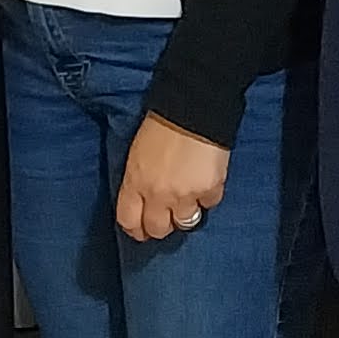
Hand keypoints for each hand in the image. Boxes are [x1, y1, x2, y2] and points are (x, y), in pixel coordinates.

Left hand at [114, 112, 229, 243]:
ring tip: (187, 199)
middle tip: (166, 217)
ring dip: (185, 214)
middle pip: (158, 230)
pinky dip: (207, 197)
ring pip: (185, 223)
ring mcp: (185, 195)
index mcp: (135, 182)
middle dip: (161, 226)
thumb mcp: (137, 154)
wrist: (193, 107)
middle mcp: (158, 195)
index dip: (135, 229)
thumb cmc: (160, 125)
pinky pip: (209, 205)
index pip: (128, 221)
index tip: (140, 228)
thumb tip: (142, 201)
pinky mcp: (210, 190)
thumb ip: (137, 181)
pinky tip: (205, 181)